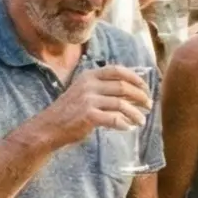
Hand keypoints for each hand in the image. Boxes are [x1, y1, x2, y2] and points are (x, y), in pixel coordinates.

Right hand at [27, 65, 153, 151]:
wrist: (49, 127)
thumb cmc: (69, 112)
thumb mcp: (83, 92)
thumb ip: (103, 89)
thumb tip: (131, 91)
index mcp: (89, 76)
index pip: (118, 70)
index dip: (135, 78)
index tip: (145, 87)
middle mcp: (89, 85)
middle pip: (123, 86)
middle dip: (140, 96)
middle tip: (149, 105)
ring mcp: (88, 100)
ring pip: (121, 104)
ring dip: (136, 113)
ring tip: (142, 120)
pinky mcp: (88, 116)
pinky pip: (114, 119)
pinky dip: (124, 123)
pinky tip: (127, 127)